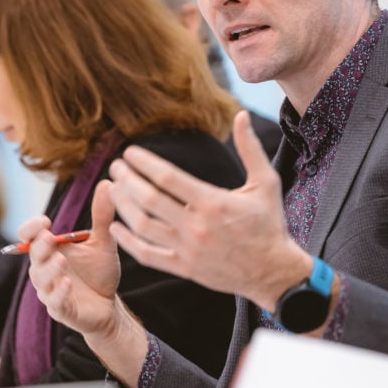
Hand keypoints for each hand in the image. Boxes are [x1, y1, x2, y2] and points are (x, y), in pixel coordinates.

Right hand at [25, 180, 123, 339]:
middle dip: (39, 247)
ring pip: (41, 280)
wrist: (110, 305)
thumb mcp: (103, 240)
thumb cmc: (99, 272)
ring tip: (61, 260)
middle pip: (33, 256)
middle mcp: (45, 269)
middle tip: (49, 237)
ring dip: (49, 270)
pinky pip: (55, 303)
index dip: (31, 228)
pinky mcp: (62, 310)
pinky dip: (59, 293)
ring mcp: (51, 291)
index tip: (44, 221)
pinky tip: (67, 284)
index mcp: (50, 250)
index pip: (29, 236)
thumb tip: (108, 182)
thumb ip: (102, 215)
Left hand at [107, 110, 310, 309]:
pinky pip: (147, 255)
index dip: (144, 162)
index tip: (129, 152)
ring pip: (143, 226)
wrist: (274, 272)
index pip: (168, 177)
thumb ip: (250, 148)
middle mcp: (197, 226)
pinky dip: (127, 240)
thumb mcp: (266, 183)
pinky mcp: (184, 269)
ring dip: (123, 205)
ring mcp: (188, 249)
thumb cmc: (269, 224)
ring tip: (113, 188)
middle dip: (127, 180)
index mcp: (213, 202)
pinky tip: (115, 225)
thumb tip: (241, 114)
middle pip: (149, 199)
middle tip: (115, 166)